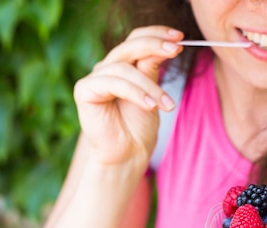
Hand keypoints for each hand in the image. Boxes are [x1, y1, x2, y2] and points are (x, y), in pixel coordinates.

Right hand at [73, 26, 183, 167]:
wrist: (128, 154)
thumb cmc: (139, 127)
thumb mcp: (152, 93)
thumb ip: (152, 69)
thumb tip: (166, 46)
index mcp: (124, 65)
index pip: (137, 39)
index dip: (157, 34)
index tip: (180, 38)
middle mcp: (108, 67)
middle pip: (130, 46)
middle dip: (155, 45)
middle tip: (177, 51)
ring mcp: (95, 78)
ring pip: (125, 68)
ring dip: (151, 86)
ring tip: (168, 106)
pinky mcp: (85, 90)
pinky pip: (113, 83)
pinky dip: (136, 93)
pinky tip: (151, 107)